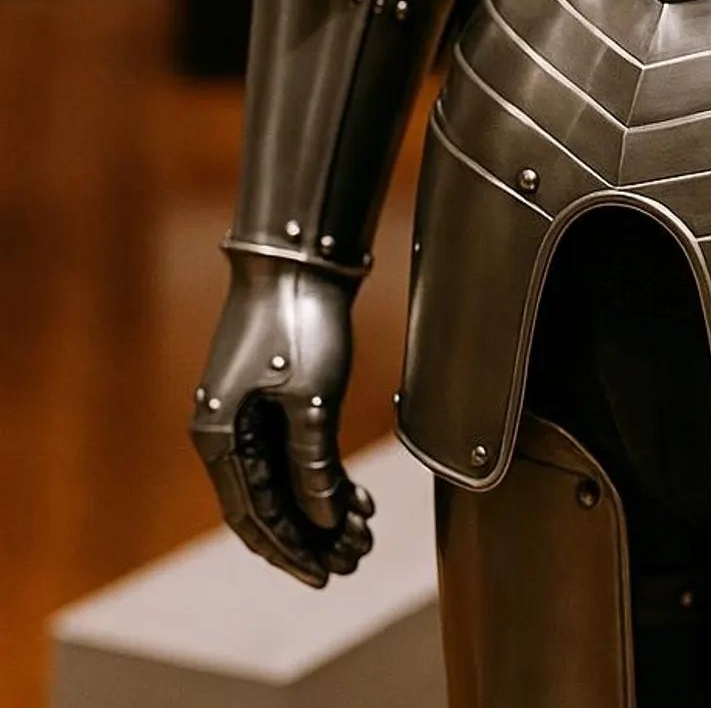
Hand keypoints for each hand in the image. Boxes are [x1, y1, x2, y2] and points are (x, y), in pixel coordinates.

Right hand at [190, 251, 373, 586]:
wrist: (296, 257)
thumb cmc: (298, 322)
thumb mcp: (312, 400)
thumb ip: (314, 466)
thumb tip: (323, 520)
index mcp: (221, 438)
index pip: (255, 517)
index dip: (290, 552)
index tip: (325, 577)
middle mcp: (227, 432)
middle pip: (269, 505)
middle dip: (311, 537)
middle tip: (354, 560)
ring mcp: (247, 415)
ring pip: (285, 482)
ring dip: (323, 510)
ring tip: (364, 534)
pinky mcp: (271, 397)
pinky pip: (294, 453)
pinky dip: (324, 477)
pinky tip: (359, 496)